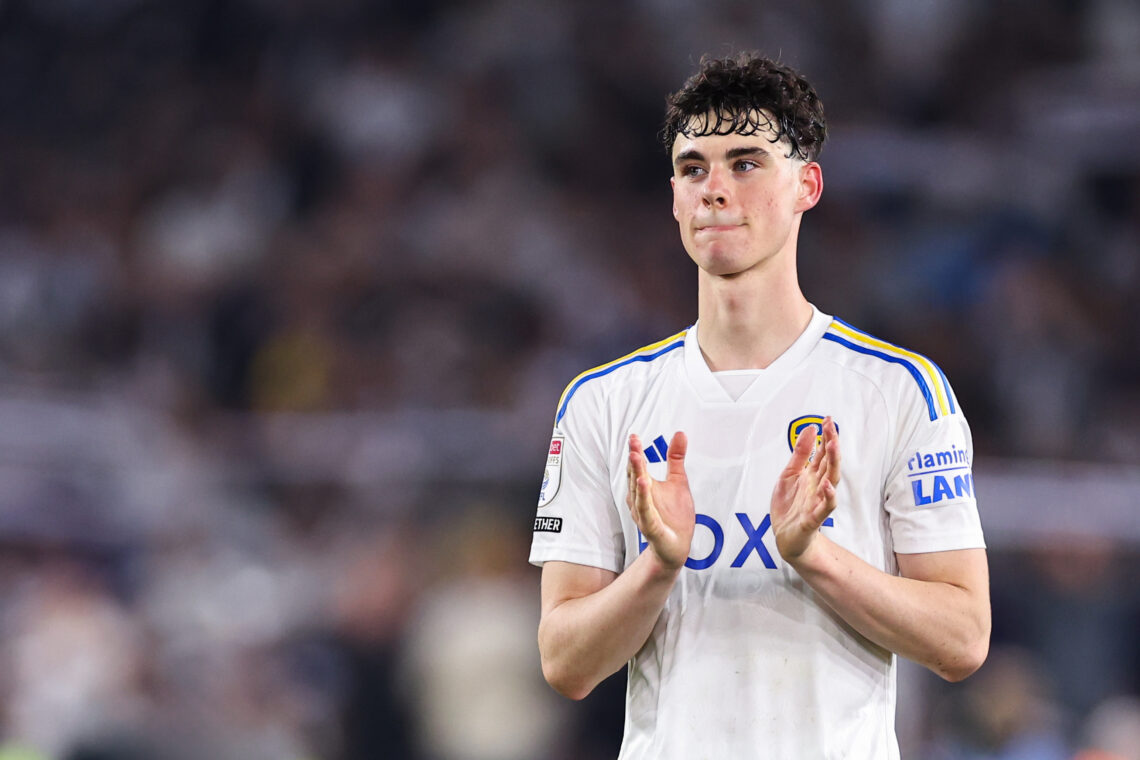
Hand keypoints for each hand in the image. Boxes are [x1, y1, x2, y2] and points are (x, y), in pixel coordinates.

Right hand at [626, 432, 694, 570]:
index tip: (634, 436)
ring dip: (637, 476)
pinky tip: (644, 485)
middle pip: (635, 477)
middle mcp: (640, 500)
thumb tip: (680, 433)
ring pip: (638, 494)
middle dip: (634, 460)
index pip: (638, 467)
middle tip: (633, 442)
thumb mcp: (678, 482)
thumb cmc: (674, 515)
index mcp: (645, 487)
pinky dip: (644, 501)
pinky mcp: (652, 528)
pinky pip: (647, 514)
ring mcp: (644, 514)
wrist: (675, 548)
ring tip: (636, 458)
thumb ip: (676, 458)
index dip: (636, 451)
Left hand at [770, 416, 839, 564]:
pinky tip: (827, 485)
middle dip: (831, 444)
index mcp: (812, 475)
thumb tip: (810, 429)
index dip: (826, 436)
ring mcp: (818, 501)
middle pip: (829, 463)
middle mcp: (818, 486)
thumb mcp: (788, 475)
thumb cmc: (789, 507)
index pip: (822, 453)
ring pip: (831, 480)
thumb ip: (800, 454)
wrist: (786, 537)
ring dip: (833, 463)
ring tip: (832, 446)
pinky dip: (829, 496)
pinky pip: (825, 507)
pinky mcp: (814, 518)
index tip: (828, 419)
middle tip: (832, 427)